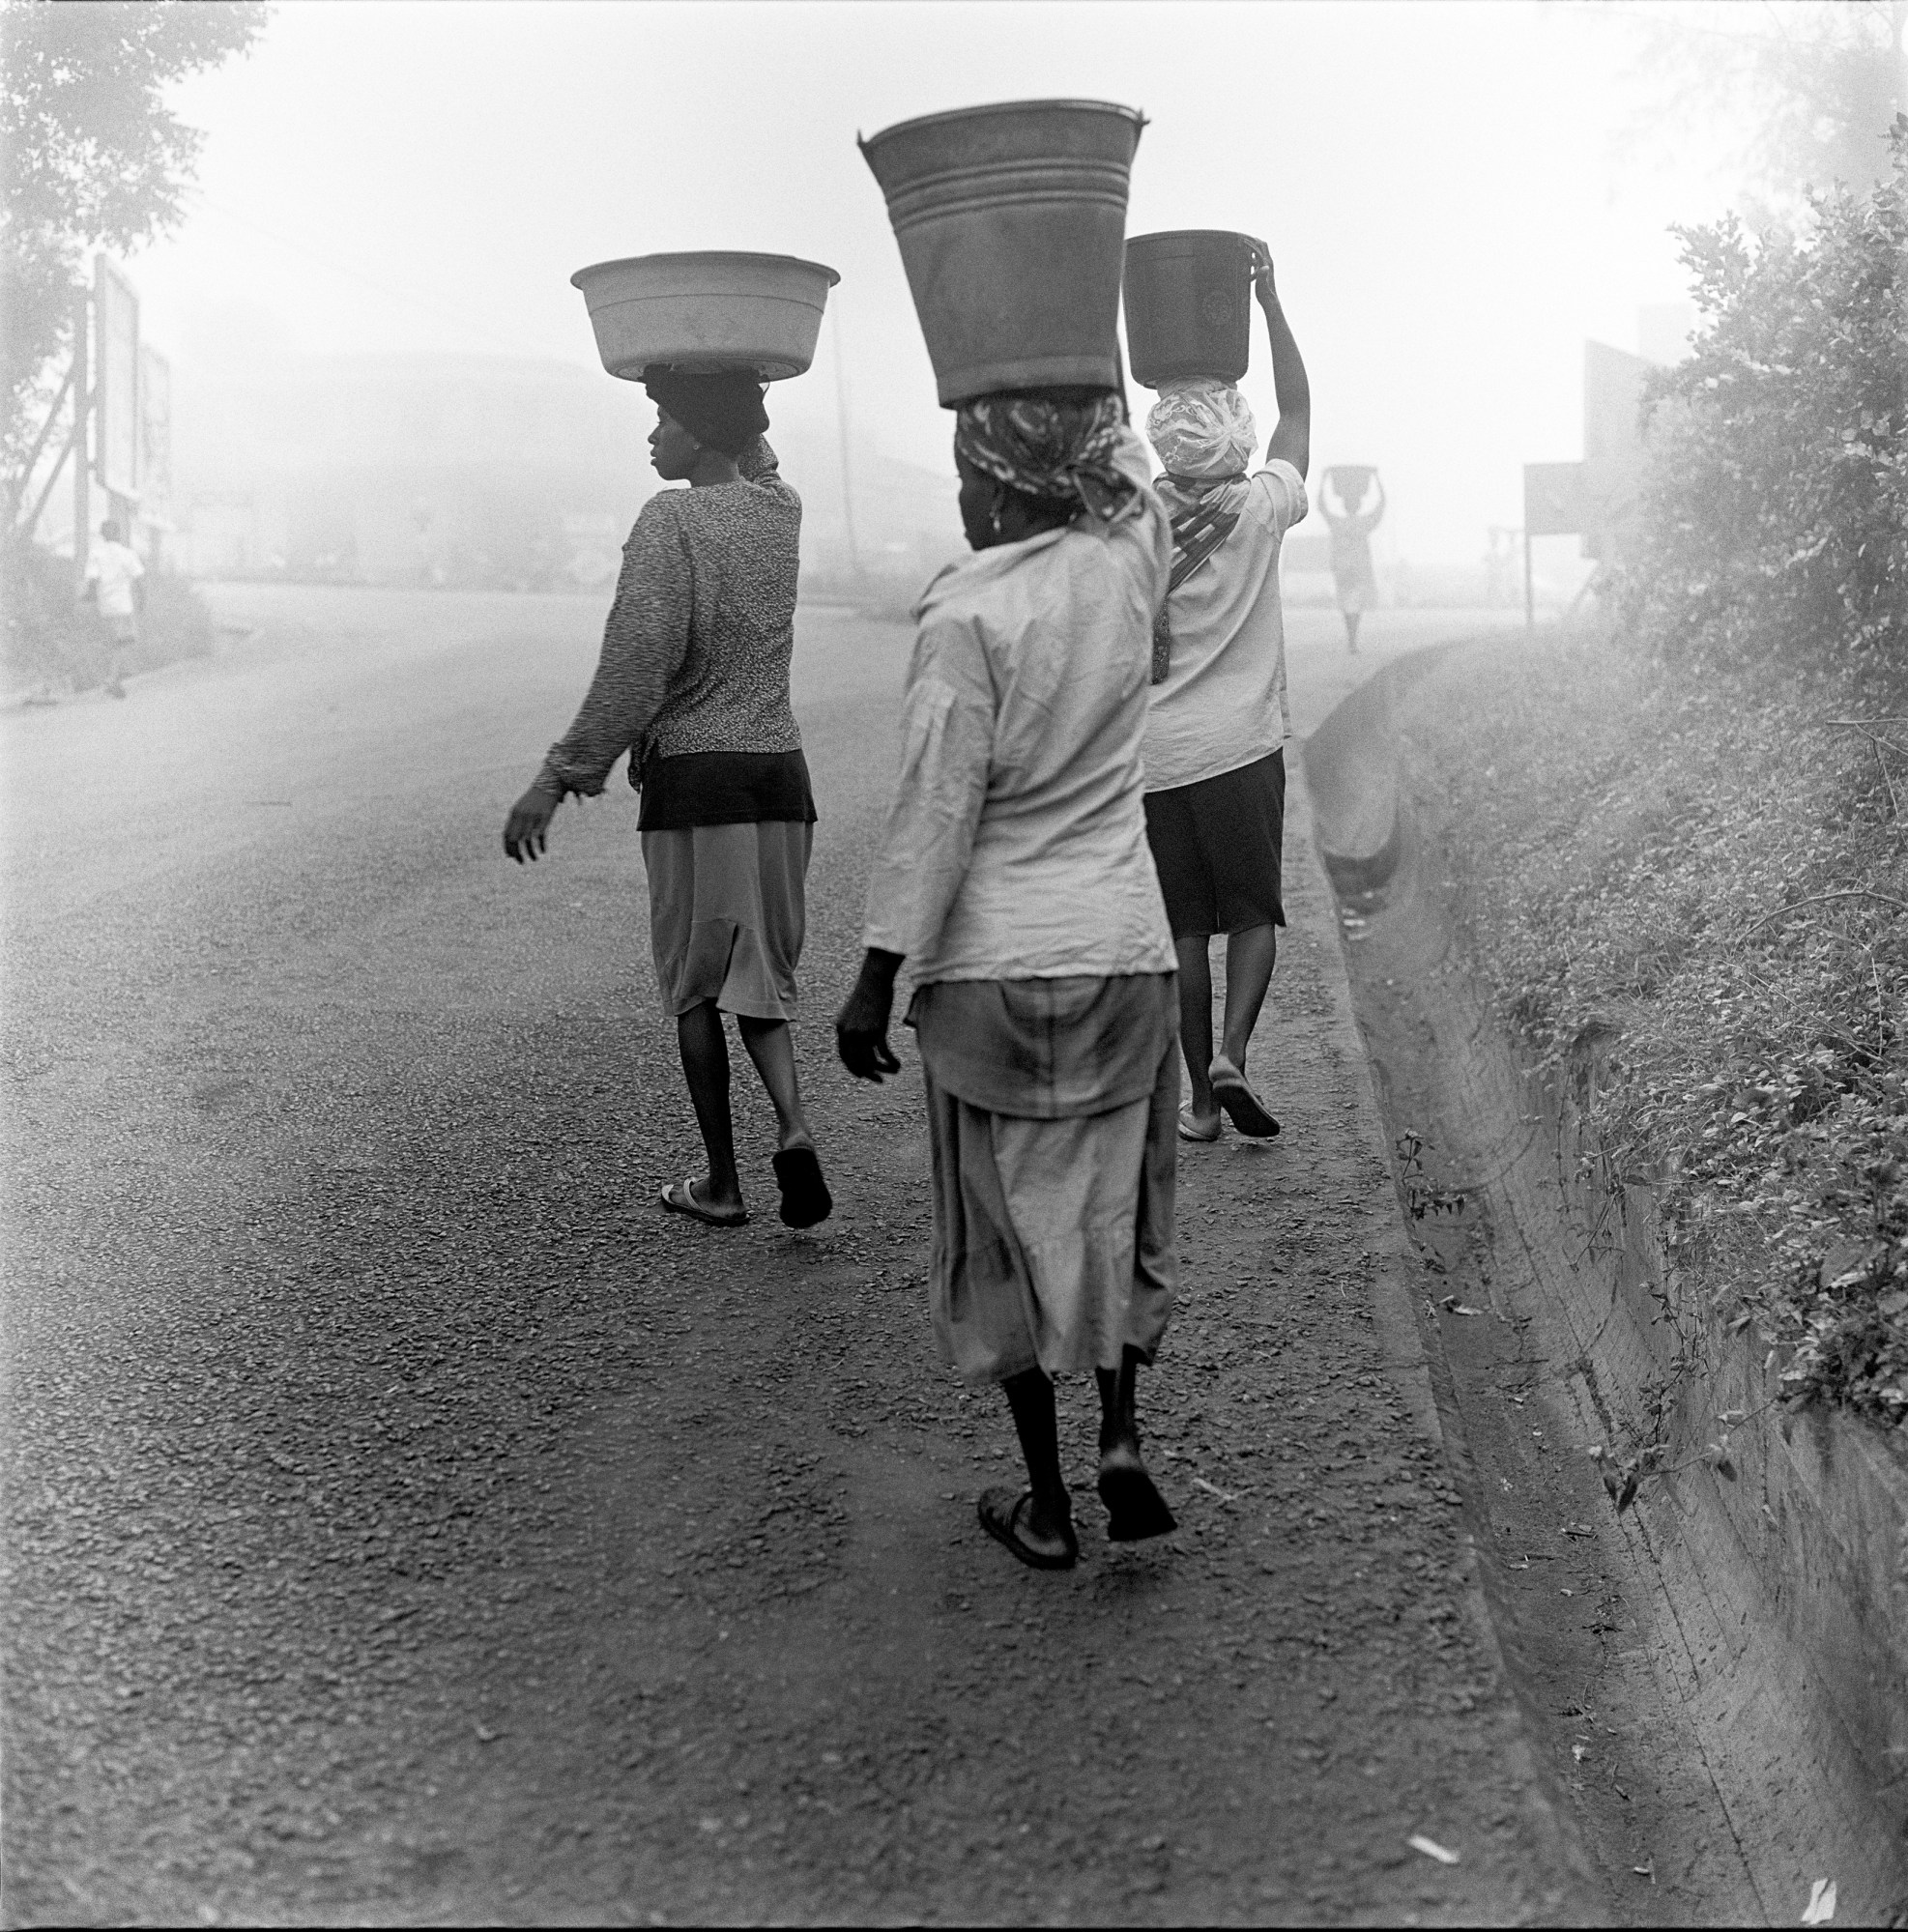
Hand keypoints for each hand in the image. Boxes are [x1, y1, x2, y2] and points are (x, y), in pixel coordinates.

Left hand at [503, 783, 559, 862]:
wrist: (549, 784)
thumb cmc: (536, 798)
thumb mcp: (523, 808)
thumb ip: (518, 820)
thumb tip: (514, 838)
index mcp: (514, 813)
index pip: (506, 835)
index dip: (508, 848)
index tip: (511, 857)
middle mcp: (521, 816)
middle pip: (514, 840)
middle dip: (516, 854)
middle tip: (521, 862)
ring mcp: (532, 817)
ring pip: (526, 841)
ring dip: (529, 853)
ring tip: (533, 859)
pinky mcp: (544, 818)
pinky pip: (539, 836)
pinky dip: (540, 846)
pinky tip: (542, 851)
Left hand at [835, 952, 902, 1081]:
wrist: (874, 980)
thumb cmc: (867, 993)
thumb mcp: (853, 1012)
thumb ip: (852, 1027)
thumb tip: (859, 1041)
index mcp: (841, 1030)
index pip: (845, 1057)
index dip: (854, 1069)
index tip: (864, 1075)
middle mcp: (849, 1034)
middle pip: (857, 1063)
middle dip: (869, 1074)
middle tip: (880, 1080)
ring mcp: (863, 1033)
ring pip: (871, 1062)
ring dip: (884, 1070)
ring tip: (894, 1071)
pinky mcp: (877, 1031)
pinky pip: (884, 1054)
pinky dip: (891, 1062)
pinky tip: (898, 1064)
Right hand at [1246, 238, 1276, 300]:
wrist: (1270, 300)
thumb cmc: (1265, 294)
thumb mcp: (1262, 285)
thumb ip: (1262, 275)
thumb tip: (1264, 267)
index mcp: (1267, 263)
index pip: (1259, 248)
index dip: (1250, 243)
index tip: (1241, 239)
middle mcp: (1268, 262)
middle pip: (1262, 245)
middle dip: (1253, 240)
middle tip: (1243, 238)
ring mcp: (1267, 265)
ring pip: (1260, 252)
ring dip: (1252, 248)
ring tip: (1242, 247)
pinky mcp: (1265, 270)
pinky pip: (1259, 259)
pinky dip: (1253, 257)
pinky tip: (1247, 262)